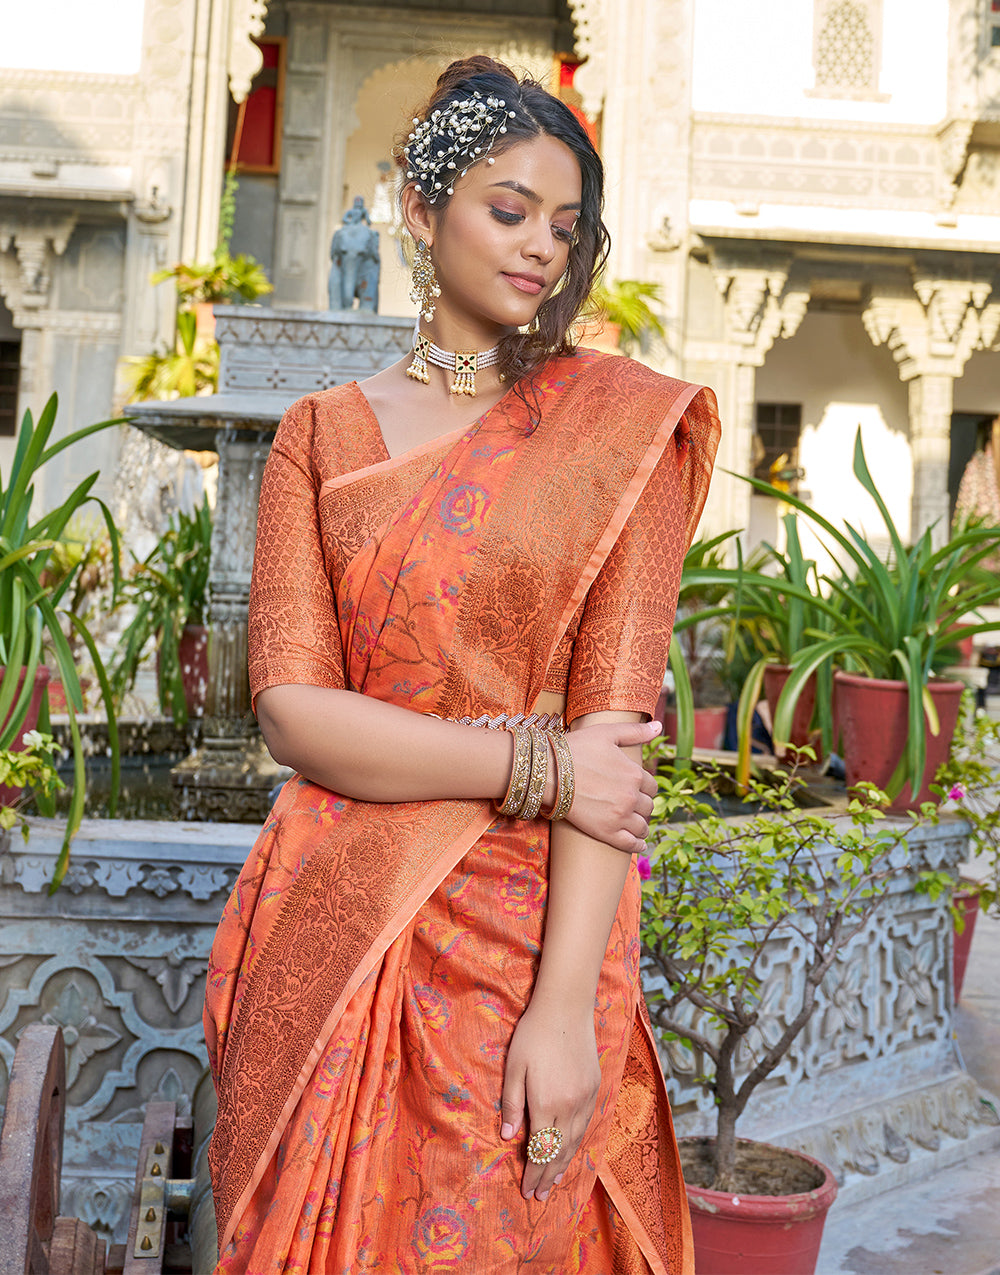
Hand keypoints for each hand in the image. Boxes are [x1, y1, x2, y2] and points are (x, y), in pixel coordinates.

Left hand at [500, 997, 600, 1202]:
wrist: (566, 1008)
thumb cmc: (533, 1034)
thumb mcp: (513, 1068)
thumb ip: (511, 1104)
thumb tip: (508, 1137)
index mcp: (545, 1103)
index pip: (539, 1150)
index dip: (532, 1173)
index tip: (526, 1191)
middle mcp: (569, 1107)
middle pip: (558, 1152)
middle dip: (547, 1177)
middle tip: (538, 1197)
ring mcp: (585, 1099)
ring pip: (575, 1142)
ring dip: (563, 1165)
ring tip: (553, 1183)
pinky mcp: (595, 1089)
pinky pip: (586, 1126)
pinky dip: (576, 1145)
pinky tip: (569, 1151)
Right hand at [564, 720, 658, 853]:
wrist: (548, 772)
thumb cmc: (575, 749)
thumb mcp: (606, 733)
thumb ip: (635, 731)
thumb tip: (658, 725)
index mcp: (635, 774)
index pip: (652, 786)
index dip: (645, 787)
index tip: (637, 789)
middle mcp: (631, 797)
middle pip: (648, 806)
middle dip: (643, 805)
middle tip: (633, 805)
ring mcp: (620, 817)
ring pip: (642, 826)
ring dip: (642, 825)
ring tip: (637, 825)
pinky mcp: (606, 832)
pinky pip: (630, 844)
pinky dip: (638, 845)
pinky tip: (639, 844)